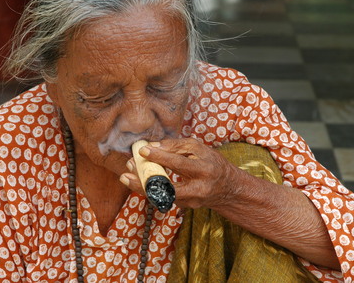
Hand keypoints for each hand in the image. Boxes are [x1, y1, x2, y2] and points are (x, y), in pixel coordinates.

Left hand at [119, 138, 241, 208]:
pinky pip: (164, 198)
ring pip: (162, 196)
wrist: (227, 188)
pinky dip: (150, 189)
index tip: (143, 150)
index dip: (160, 156)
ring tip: (127, 177)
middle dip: (145, 180)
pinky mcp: (185, 207)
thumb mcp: (199, 149)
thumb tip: (153, 145)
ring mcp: (191, 201)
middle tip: (128, 169)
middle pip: (168, 187)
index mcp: (204, 169)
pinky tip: (139, 181)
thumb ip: (177, 146)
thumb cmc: (211, 163)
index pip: (179, 163)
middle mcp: (198, 188)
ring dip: (142, 187)